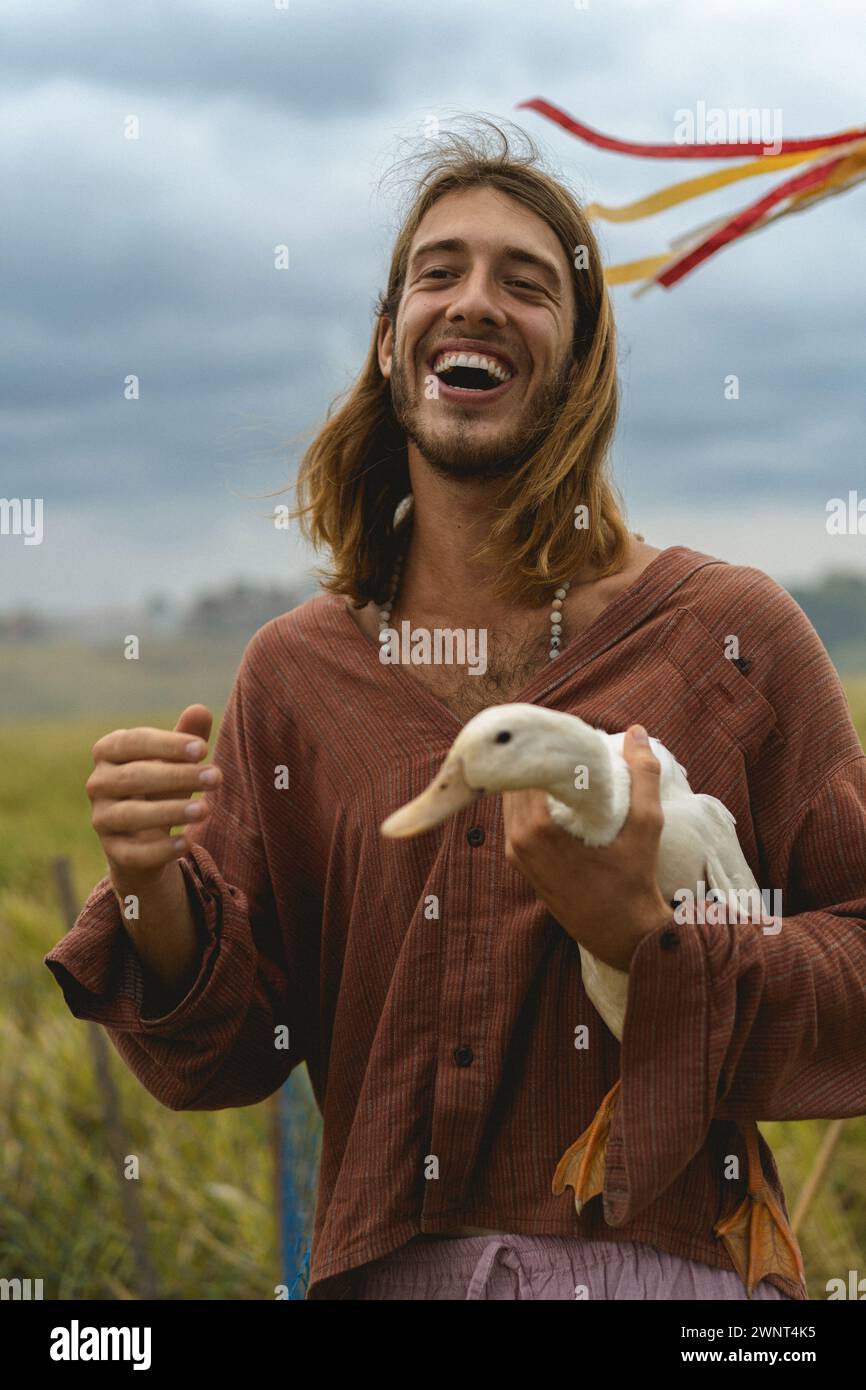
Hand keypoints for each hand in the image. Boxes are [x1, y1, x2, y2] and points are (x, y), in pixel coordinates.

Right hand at [86, 704, 220, 892]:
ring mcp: (101, 818)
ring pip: (131, 815)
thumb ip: (187, 736)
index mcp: (108, 751)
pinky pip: (132, 853)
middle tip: (217, 777)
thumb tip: (200, 709)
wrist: (145, 835)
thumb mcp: (176, 760)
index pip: (134, 742)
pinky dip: (160, 849)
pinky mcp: (112, 851)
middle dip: (178, 776)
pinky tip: (187, 843)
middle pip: (134, 777)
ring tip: (205, 809)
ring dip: (170, 811)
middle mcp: (97, 783)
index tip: (203, 749)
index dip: (168, 745)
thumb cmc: (163, 783)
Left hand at [501, 724, 671, 970]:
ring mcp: (515, 855)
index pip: (524, 769)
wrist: (624, 936)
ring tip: (558, 761)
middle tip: (561, 739)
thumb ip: (642, 775)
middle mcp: (517, 840)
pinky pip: (516, 820)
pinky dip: (529, 802)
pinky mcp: (520, 865)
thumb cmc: (635, 881)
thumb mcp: (647, 825)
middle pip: (515, 782)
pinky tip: (552, 790)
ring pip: (512, 800)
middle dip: (534, 759)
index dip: (538, 744)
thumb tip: (637, 731)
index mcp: (537, 828)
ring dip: (531, 780)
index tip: (560, 729)